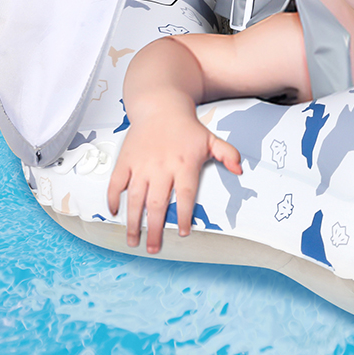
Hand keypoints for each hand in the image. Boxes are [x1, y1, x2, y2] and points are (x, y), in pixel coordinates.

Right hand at [106, 112, 241, 252]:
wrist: (160, 106)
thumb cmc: (185, 127)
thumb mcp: (210, 139)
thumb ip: (227, 154)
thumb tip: (240, 170)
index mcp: (184, 164)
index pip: (186, 196)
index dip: (184, 216)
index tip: (183, 233)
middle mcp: (161, 166)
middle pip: (158, 204)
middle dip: (155, 229)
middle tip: (154, 248)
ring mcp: (141, 164)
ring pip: (135, 198)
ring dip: (133, 222)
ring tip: (133, 240)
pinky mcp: (125, 160)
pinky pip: (116, 183)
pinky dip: (113, 198)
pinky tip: (115, 213)